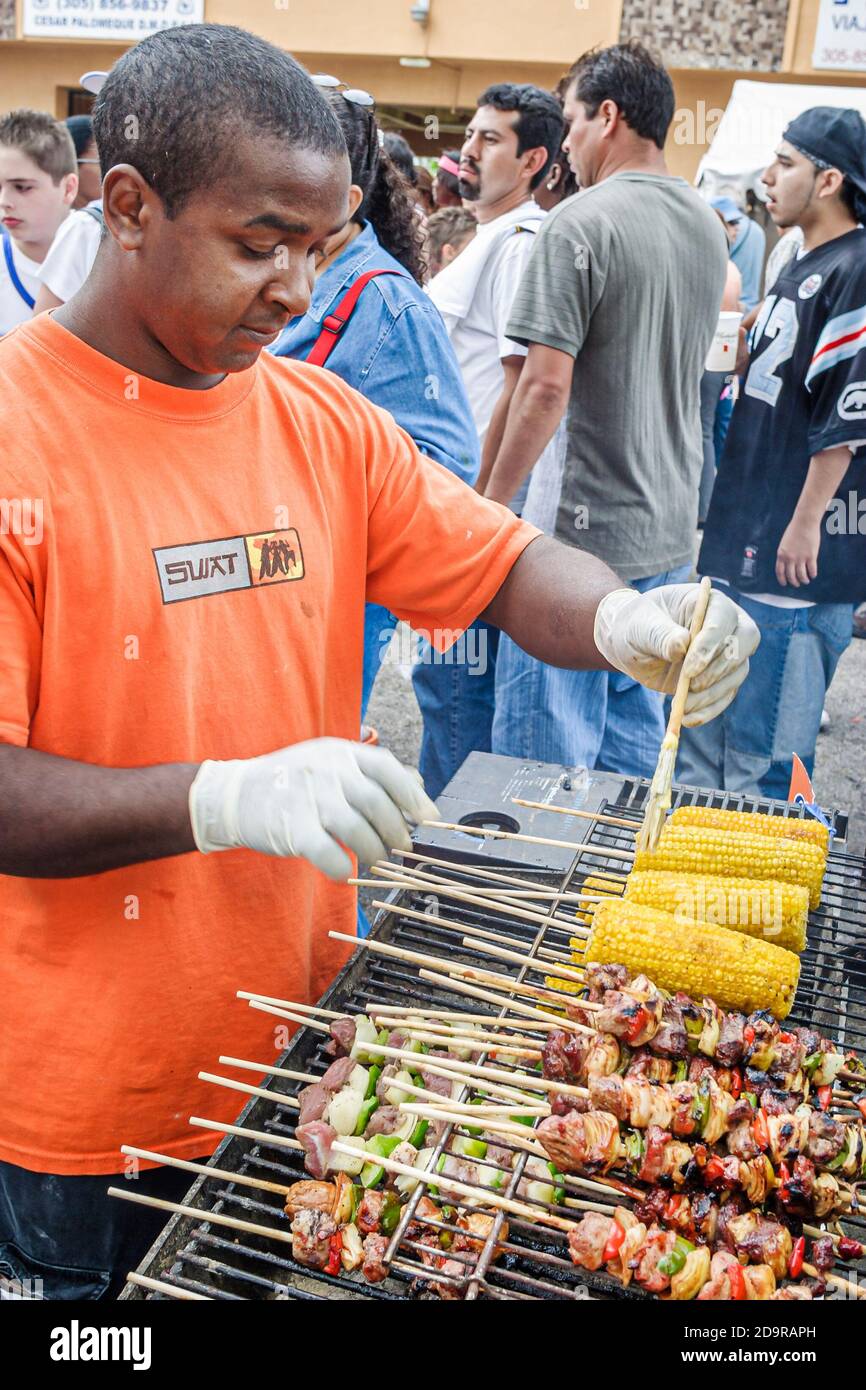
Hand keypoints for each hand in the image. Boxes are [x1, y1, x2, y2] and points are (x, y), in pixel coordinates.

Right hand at [189, 738, 438, 880]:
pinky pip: (327, 853)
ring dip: (373, 851)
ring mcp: (308, 797)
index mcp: (340, 752)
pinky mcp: (291, 827)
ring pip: (356, 829)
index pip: (387, 768)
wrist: (233, 795)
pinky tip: (344, 871)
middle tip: (402, 848)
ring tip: (376, 860)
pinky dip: (341, 867)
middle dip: (396, 831)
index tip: (428, 818)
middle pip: (376, 802)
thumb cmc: (292, 782)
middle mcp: (326, 770)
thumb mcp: (330, 761)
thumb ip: (370, 772)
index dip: (413, 795)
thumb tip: (418, 784)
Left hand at [593, 583, 759, 725]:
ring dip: (713, 694)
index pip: (723, 619)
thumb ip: (660, 634)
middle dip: (719, 669)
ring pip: (738, 672)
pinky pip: (727, 693)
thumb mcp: (640, 627)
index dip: (711, 645)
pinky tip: (689, 719)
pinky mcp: (720, 676)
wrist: (632, 644)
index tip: (690, 670)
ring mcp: (727, 651)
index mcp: (707, 602)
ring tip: (683, 707)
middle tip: (691, 687)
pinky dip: (711, 709)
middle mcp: (726, 623)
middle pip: (745, 642)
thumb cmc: (637, 626)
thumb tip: (682, 646)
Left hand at [776, 515, 820, 586]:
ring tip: (806, 580)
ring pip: (802, 575)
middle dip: (794, 582)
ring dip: (804, 580)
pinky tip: (813, 575)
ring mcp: (800, 557)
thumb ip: (785, 554)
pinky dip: (812, 574)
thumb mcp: (784, 544)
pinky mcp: (811, 556)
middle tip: (797, 584)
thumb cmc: (794, 531)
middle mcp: (790, 558)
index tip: (784, 584)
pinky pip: (811, 570)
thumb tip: (788, 565)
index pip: (779, 572)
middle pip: (791, 576)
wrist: (804, 522)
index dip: (782, 580)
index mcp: (781, 555)